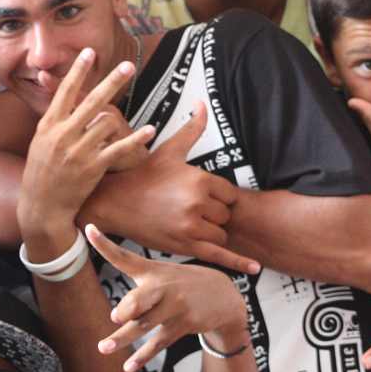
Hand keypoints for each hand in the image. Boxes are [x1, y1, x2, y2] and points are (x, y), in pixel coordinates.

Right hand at [18, 49, 154, 240]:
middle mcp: (62, 135)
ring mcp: (78, 151)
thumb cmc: (41, 172)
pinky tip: (149, 130)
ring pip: (106, 123)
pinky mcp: (92, 167)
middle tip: (128, 66)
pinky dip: (135, 139)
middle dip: (111, 81)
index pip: (65, 91)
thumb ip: (55, 119)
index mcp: (48, 125)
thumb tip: (66, 96)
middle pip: (92, 101)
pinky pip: (119, 148)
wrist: (42, 206)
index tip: (89, 52)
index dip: (78, 70)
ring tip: (123, 116)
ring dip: (118, 118)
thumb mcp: (40, 142)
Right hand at [86, 109, 261, 273]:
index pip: (228, 193)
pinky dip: (239, 263)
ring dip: (212, 231)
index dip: (218, 196)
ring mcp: (191, 228)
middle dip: (213, 213)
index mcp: (199, 180)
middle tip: (189, 209)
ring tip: (189, 223)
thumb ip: (192, 128)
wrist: (115, 202)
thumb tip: (203, 103)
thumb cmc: (143, 175)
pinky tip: (255, 268)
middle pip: (225, 214)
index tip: (200, 195)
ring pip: (220, 234)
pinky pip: (219, 256)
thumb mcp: (170, 150)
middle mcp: (197, 204)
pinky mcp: (184, 247)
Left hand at [88, 225, 251, 371]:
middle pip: (139, 298)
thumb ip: (139, 289)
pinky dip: (143, 356)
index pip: (125, 256)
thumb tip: (115, 317)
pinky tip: (128, 366)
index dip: (105, 245)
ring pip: (145, 325)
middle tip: (115, 318)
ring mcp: (174, 307)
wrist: (224, 296)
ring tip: (104, 348)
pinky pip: (159, 342)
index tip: (89, 230)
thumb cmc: (184, 286)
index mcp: (153, 271)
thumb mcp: (165, 276)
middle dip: (126, 309)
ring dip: (123, 338)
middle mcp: (162, 287)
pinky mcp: (183, 324)